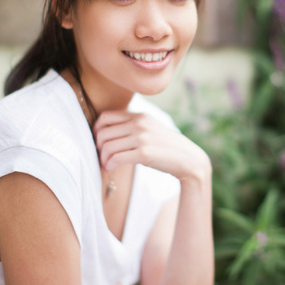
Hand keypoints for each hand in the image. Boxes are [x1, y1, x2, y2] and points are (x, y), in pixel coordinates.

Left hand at [93, 110, 210, 182]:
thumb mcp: (150, 129)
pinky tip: (111, 168)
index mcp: (139, 116)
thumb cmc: (166, 147)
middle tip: (101, 156)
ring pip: (108, 146)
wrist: (188, 158)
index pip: (106, 116)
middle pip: (104, 132)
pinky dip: (109, 164)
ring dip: (103, 158)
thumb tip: (107, 132)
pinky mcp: (144, 153)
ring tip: (106, 164)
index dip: (96, 129)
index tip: (98, 141)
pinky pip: (116, 158)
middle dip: (98, 146)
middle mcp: (139, 124)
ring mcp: (142, 138)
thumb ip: (133, 126)